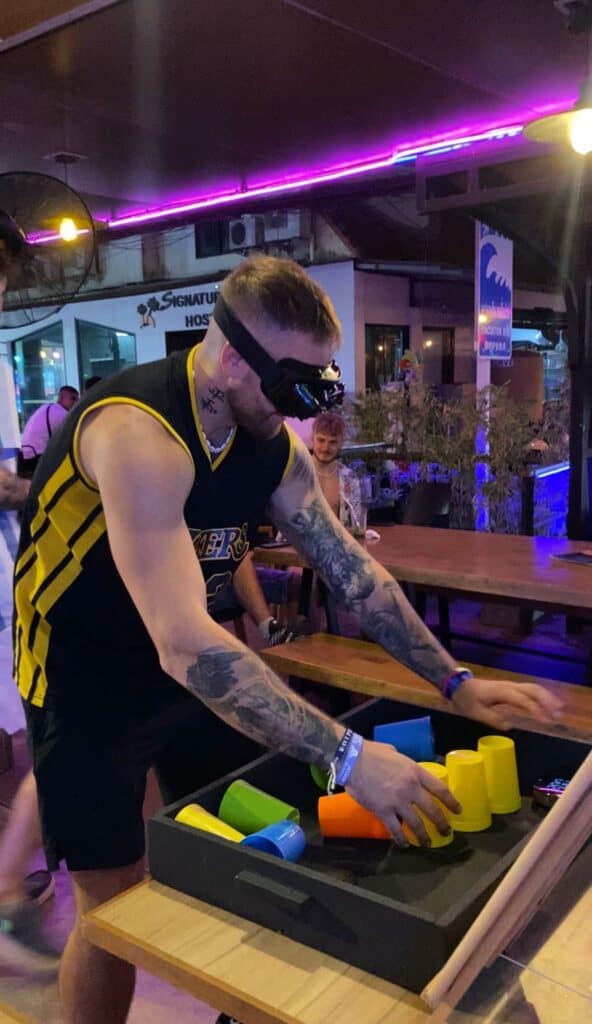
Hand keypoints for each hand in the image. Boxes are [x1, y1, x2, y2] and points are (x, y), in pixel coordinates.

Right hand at [345, 739, 460, 846]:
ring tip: (428, 843)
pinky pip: (395, 829)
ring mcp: (398, 802)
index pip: (440, 789)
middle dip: (442, 823)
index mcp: (415, 772)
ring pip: (416, 824)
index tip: (458, 810)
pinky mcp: (383, 811)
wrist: (352, 760)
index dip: (451, 801)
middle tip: (447, 832)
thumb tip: (406, 770)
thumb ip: (405, 765)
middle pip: (432, 810)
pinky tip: (404, 844)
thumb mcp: (395, 754)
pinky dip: (401, 839)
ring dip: (424, 836)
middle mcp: (411, 788)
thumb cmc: (372, 752)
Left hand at [451, 676, 563, 730]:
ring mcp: (511, 686)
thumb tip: (509, 725)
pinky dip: (541, 696)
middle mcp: (509, 686)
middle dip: (547, 701)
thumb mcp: (475, 712)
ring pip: (533, 688)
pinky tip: (548, 704)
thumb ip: (492, 719)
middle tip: (558, 714)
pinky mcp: (511, 689)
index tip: (545, 721)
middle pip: (533, 690)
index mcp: (501, 692)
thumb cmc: (467, 699)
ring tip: (558, 710)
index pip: (523, 700)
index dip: (535, 710)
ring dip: (547, 698)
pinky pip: (529, 690)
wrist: (459, 686)